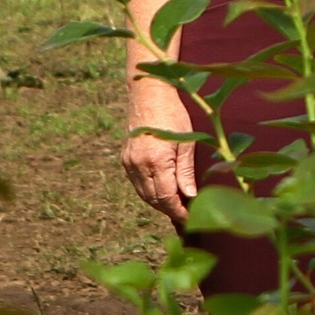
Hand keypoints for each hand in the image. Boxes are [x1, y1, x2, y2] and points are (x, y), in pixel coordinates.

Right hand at [120, 74, 198, 225]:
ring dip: (159, 203)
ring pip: (143, 194)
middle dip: (169, 210)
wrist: (148, 95)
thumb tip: (190, 196)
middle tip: (186, 215)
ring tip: (176, 206)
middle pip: (153, 199)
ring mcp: (129, 163)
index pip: (166, 197)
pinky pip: (137, 183)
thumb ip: (186, 172)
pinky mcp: (125, 159)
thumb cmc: (173, 115)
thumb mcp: (186, 142)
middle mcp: (138, 165)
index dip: (178, 211)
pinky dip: (149, 191)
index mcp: (156, 161)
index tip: (190, 219)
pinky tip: (162, 191)